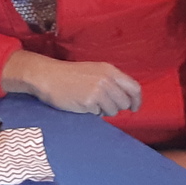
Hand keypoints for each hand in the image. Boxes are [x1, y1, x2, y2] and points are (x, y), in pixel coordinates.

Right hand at [4, 51, 142, 116]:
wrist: (48, 76)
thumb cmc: (70, 75)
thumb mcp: (95, 71)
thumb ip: (111, 81)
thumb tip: (126, 98)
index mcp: (110, 70)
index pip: (134, 87)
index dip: (137, 100)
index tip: (134, 108)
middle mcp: (107, 80)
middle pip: (125, 102)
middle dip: (117, 107)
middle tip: (103, 105)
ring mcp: (98, 91)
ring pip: (113, 111)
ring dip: (104, 111)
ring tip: (90, 103)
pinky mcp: (89, 102)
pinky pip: (98, 114)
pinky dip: (92, 112)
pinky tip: (82, 104)